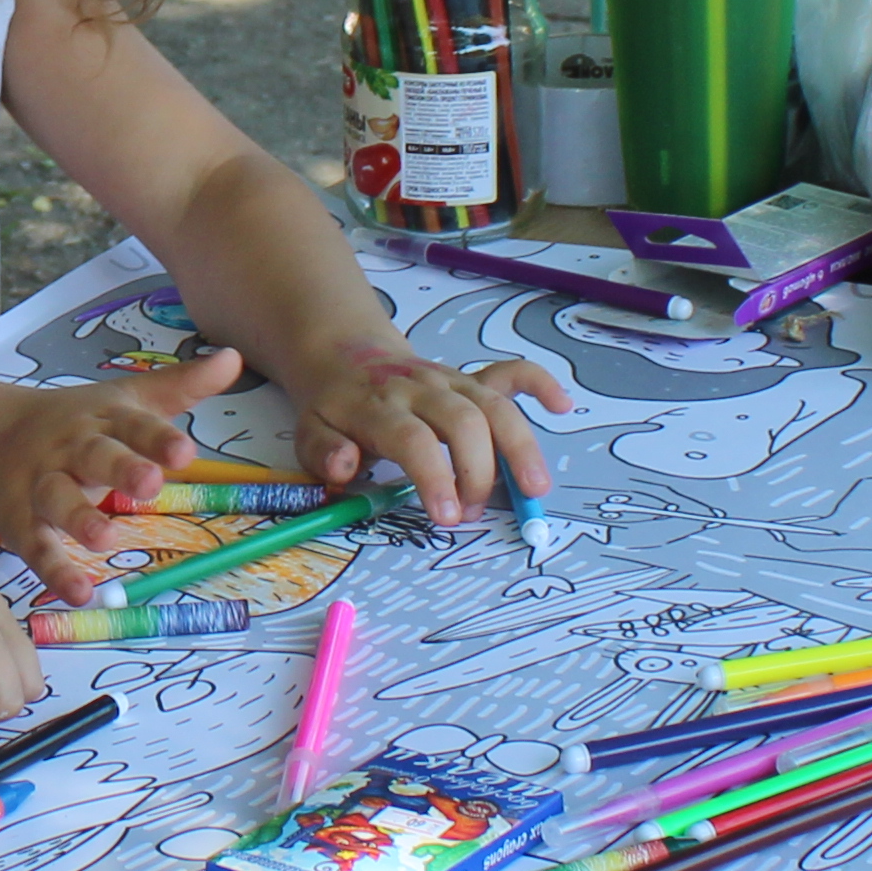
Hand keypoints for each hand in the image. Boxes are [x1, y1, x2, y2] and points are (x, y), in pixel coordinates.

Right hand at [0, 349, 248, 595]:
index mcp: (104, 419)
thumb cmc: (76, 422)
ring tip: (104, 538)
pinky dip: (55, 571)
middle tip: (148, 484)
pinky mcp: (21, 522)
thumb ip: (182, 385)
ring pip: (58, 500)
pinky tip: (79, 592)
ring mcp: (43, 485)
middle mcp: (72, 449)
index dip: (158, 438)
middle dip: (120, 469)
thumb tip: (234, 358)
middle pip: (95, 456)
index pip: (133, 425)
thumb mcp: (127, 400)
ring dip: (79, 518)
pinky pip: (37, 547)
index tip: (185, 452)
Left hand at [299, 337, 565, 531]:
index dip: (435, 476)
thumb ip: (323, 452)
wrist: (345, 355)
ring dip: (519, 445)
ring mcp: (450, 382)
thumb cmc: (334, 407)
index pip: (413, 439)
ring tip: (533, 488)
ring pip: (494, 404)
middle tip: (473, 513)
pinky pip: (510, 373)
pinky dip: (539, 383)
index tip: (449, 515)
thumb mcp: (310, 430)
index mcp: (378, 407)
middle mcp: (421, 391)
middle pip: (463, 421)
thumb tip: (345, 466)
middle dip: (477, 470)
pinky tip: (561, 405)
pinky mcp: (471, 379)